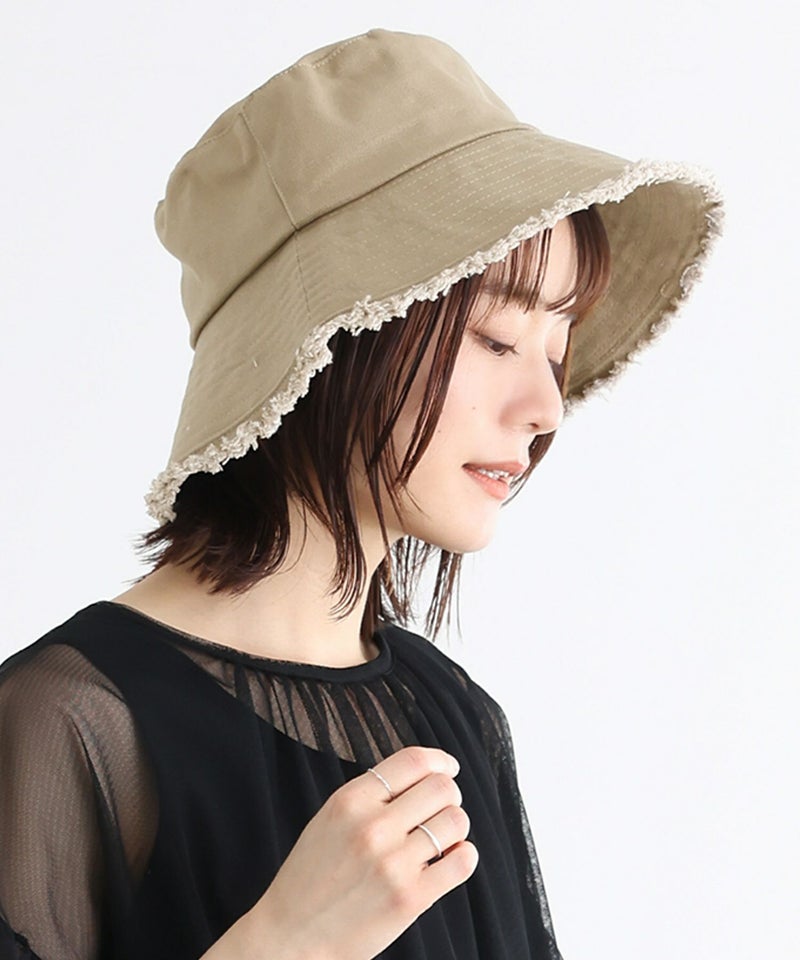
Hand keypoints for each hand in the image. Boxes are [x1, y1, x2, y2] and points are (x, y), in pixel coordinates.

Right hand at [247, 745, 477, 959]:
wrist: (291, 938)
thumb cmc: (311, 879)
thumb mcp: (330, 819)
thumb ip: (371, 795)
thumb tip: (424, 774)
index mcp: (350, 800)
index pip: (413, 760)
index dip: (439, 761)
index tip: (447, 768)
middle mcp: (373, 827)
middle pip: (441, 787)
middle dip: (449, 795)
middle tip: (440, 809)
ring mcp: (393, 863)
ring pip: (456, 821)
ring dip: (454, 827)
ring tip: (440, 839)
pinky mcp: (410, 898)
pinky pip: (462, 861)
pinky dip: (463, 855)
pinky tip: (448, 860)